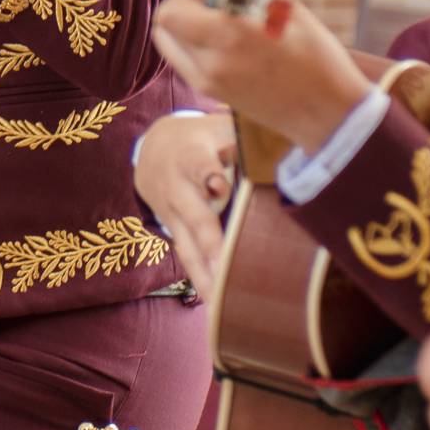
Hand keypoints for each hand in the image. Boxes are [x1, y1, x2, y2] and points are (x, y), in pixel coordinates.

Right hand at [133, 111, 239, 295]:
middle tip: (223, 261)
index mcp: (189, 156)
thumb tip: (278, 138)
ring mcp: (171, 214)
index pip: (198, 166)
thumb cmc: (199, 137)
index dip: (208, 175)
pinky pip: (186, 256)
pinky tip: (215, 303)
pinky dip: (200, 279)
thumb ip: (242, 134)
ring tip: (220, 298)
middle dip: (208, 239)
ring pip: (187, 245)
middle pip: (193, 215)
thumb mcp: (216, 126)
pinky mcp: (173, 231)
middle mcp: (176, 188)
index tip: (219, 186)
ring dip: (204, 272)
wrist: (151, 149)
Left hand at [148, 0, 369, 151]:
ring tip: (221, 23)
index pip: (174, 8)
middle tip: (215, 2)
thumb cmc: (317, 56)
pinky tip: (227, 43)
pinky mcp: (213, 95)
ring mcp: (209, 82)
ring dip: (186, 27)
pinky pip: (184, 62)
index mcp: (232, 34)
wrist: (328, 112)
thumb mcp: (287, 7)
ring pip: (170, 43)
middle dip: (184, 5)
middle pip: (165, 24)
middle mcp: (213, 61)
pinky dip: (194, 46)